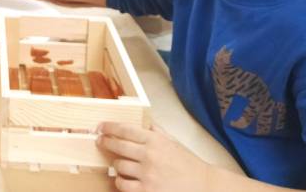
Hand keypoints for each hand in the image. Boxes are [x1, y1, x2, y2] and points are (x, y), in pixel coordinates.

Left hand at [98, 122, 212, 191]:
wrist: (205, 186)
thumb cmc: (189, 165)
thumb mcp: (172, 142)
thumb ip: (156, 131)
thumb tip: (142, 120)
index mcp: (155, 141)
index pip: (125, 129)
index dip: (109, 127)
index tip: (101, 127)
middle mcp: (149, 156)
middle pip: (117, 146)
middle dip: (105, 142)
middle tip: (100, 141)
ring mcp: (147, 175)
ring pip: (119, 166)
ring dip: (116, 165)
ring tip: (118, 164)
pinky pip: (123, 185)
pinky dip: (120, 182)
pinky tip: (123, 180)